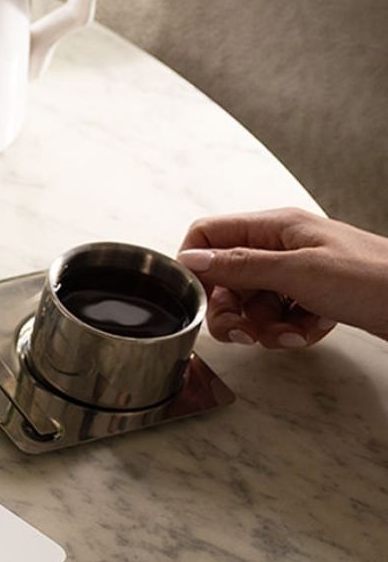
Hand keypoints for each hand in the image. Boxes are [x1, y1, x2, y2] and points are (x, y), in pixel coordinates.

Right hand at [179, 208, 387, 346]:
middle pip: (227, 279)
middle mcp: (282, 247)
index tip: (201, 299)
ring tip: (288, 334)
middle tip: (243, 332)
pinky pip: (279, 318)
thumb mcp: (297, 270)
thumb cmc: (374, 278)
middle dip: (232, 312)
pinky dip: (289, 331)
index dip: (197, 269)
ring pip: (252, 304)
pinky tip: (309, 332)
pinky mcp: (312, 298)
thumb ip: (240, 265)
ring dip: (263, 327)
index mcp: (275, 227)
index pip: (209, 236)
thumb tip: (191, 259)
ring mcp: (298, 273)